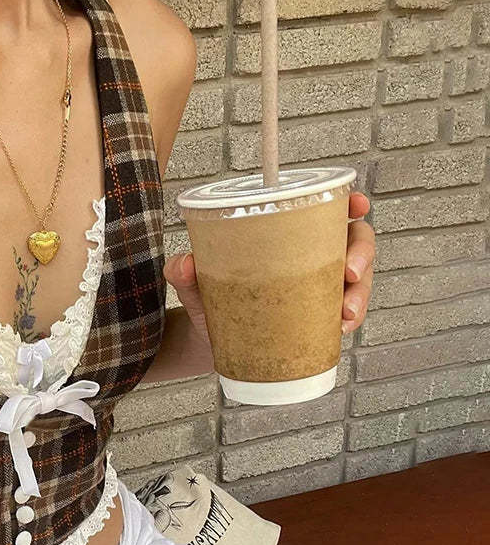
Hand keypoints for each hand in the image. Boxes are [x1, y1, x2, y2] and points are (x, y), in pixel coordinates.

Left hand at [164, 189, 375, 339]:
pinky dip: (349, 321)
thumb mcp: (194, 282)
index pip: (327, 211)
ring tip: (344, 313)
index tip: (357, 205)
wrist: (210, 340)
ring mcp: (318, 287)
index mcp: (287, 235)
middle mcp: (310, 257)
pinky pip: (346, 316)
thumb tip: (185, 264)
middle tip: (348, 273)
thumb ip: (184, 271)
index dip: (350, 204)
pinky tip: (340, 328)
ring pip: (357, 282)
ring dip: (359, 295)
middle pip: (354, 242)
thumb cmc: (209, 298)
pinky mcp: (319, 317)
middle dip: (361, 254)